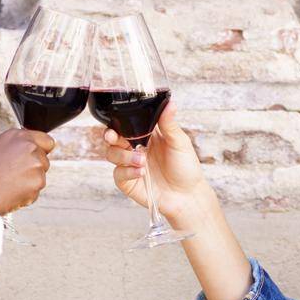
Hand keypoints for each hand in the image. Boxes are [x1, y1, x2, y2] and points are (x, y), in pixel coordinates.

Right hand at [0, 129, 55, 215]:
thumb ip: (13, 148)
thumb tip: (25, 151)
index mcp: (17, 136)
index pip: (46, 140)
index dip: (41, 151)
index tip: (36, 158)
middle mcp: (29, 146)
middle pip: (44, 160)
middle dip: (34, 170)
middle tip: (13, 177)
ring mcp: (35, 164)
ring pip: (40, 177)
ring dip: (29, 183)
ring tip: (8, 186)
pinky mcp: (38, 181)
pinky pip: (36, 191)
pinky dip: (26, 196)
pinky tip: (10, 194)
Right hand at [102, 101, 208, 221]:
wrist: (188, 195)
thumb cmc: (186, 168)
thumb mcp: (179, 142)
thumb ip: (169, 124)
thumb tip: (169, 103)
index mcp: (146, 136)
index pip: (126, 124)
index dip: (118, 122)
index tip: (117, 121)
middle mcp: (135, 149)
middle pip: (113, 138)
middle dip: (111, 136)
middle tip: (114, 137)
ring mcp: (130, 165)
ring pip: (112, 155)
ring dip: (124, 156)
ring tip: (142, 160)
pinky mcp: (128, 182)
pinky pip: (118, 174)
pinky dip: (127, 172)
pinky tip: (141, 172)